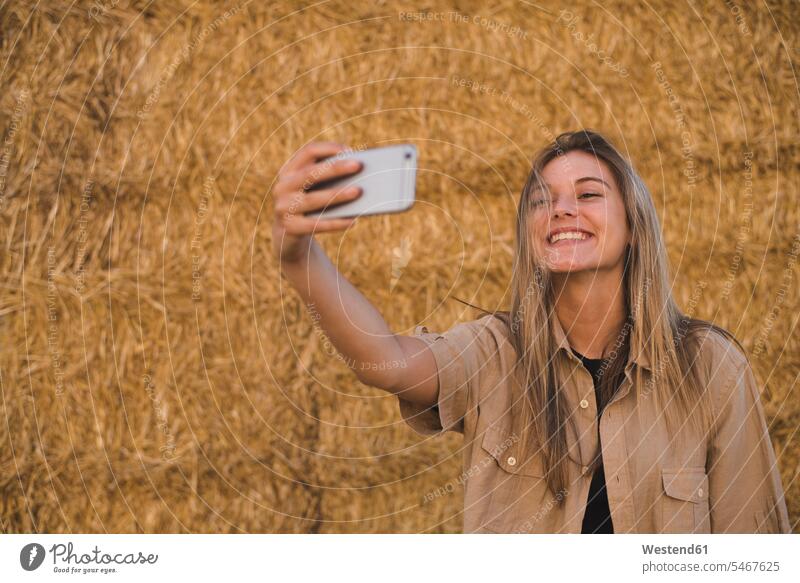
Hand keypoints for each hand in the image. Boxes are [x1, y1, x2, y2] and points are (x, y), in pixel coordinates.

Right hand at [271, 141, 362, 263]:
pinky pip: (316, 225)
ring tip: (358, 191)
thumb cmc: (310, 205)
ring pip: (314, 200)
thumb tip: (359, 175)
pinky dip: (336, 223)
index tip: (349, 150)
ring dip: (337, 195)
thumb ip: (328, 179)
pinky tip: (353, 221)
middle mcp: (282, 187)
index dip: (328, 148)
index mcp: (289, 170)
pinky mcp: (289, 228)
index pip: (308, 152)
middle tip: (358, 165)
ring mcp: (283, 208)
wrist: (288, 235)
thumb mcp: (313, 189)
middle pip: (310, 174)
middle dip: (335, 168)